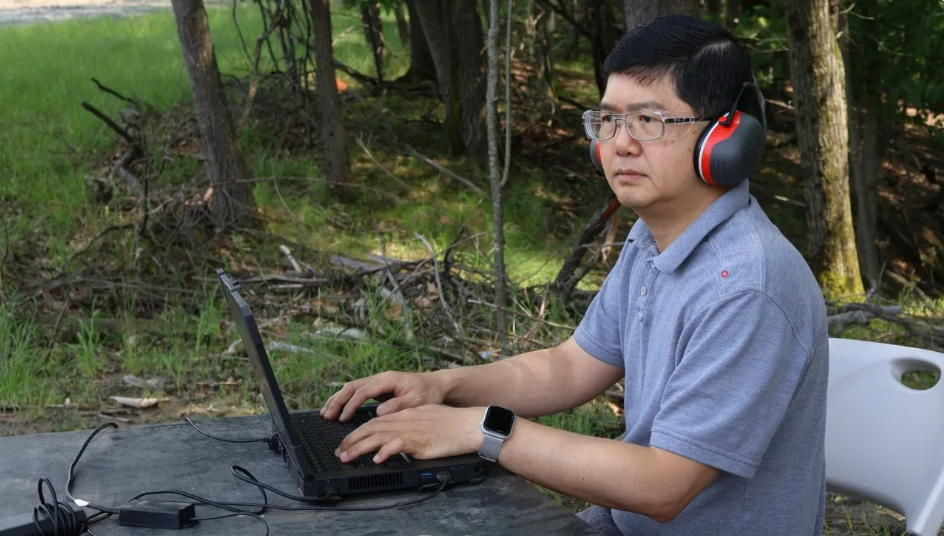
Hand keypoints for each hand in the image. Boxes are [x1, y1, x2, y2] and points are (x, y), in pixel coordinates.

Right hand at [319, 371, 447, 421]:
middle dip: (337, 401)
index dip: (351, 405)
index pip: (363, 391)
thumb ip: (397, 406)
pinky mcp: (378, 388)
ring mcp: (378, 382)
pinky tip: (337, 409)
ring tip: (325, 413)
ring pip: (351, 388)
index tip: (343, 418)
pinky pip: (357, 392)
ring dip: (338, 400)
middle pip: (352, 387)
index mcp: (387, 379)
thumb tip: (378, 412)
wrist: (436, 385)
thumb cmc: (428, 394)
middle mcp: (380, 378)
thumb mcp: (416, 402)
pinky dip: (345, 400)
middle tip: (326, 416)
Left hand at [335, 405, 483, 463]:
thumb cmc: (450, 423)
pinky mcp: (418, 441)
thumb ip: (409, 425)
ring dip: (359, 448)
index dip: (357, 433)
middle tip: (339, 452)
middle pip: (370, 428)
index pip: (374, 422)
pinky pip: (396, 446)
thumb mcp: (425, 419)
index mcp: (404, 415)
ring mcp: (410, 430)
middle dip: (351, 440)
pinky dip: (384, 452)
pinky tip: (376, 460)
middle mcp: (403, 420)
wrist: (468, 425)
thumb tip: (398, 437)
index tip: (346, 443)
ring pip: (377, 436)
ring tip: (347, 458)